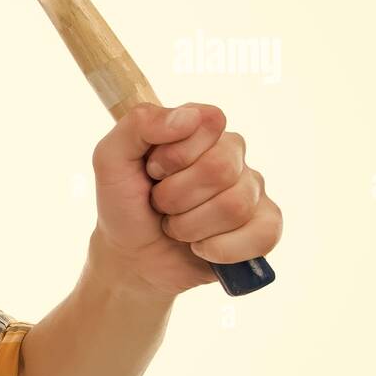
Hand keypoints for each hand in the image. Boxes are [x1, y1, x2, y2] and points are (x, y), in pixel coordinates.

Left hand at [90, 102, 282, 297]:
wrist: (131, 257)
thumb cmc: (124, 203)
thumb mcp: (110, 158)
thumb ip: (139, 124)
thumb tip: (189, 117)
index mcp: (201, 130)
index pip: (209, 123)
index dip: (174, 154)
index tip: (152, 170)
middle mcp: (232, 156)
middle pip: (220, 168)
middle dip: (175, 196)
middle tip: (160, 204)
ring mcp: (252, 191)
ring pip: (235, 206)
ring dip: (189, 226)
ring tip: (175, 227)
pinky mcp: (264, 228)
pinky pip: (262, 235)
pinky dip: (219, 250)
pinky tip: (200, 248)